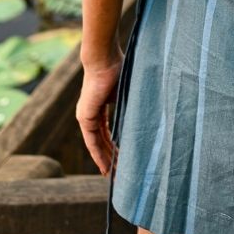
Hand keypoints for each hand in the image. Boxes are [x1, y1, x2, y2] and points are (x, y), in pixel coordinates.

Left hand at [76, 54, 122, 176]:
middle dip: (111, 158)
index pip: (106, 132)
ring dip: (105, 159)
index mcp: (99, 106)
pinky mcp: (85, 117)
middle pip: (101, 141)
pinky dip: (98, 154)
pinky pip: (92, 141)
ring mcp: (86, 116)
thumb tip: (148, 113)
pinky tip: (105, 165)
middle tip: (119, 173)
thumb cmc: (117, 68)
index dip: (113, 146)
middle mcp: (90, 114)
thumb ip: (131, 104)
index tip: (121, 159)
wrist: (104, 59)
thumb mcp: (126, 91)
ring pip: (96, 144)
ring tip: (114, 174)